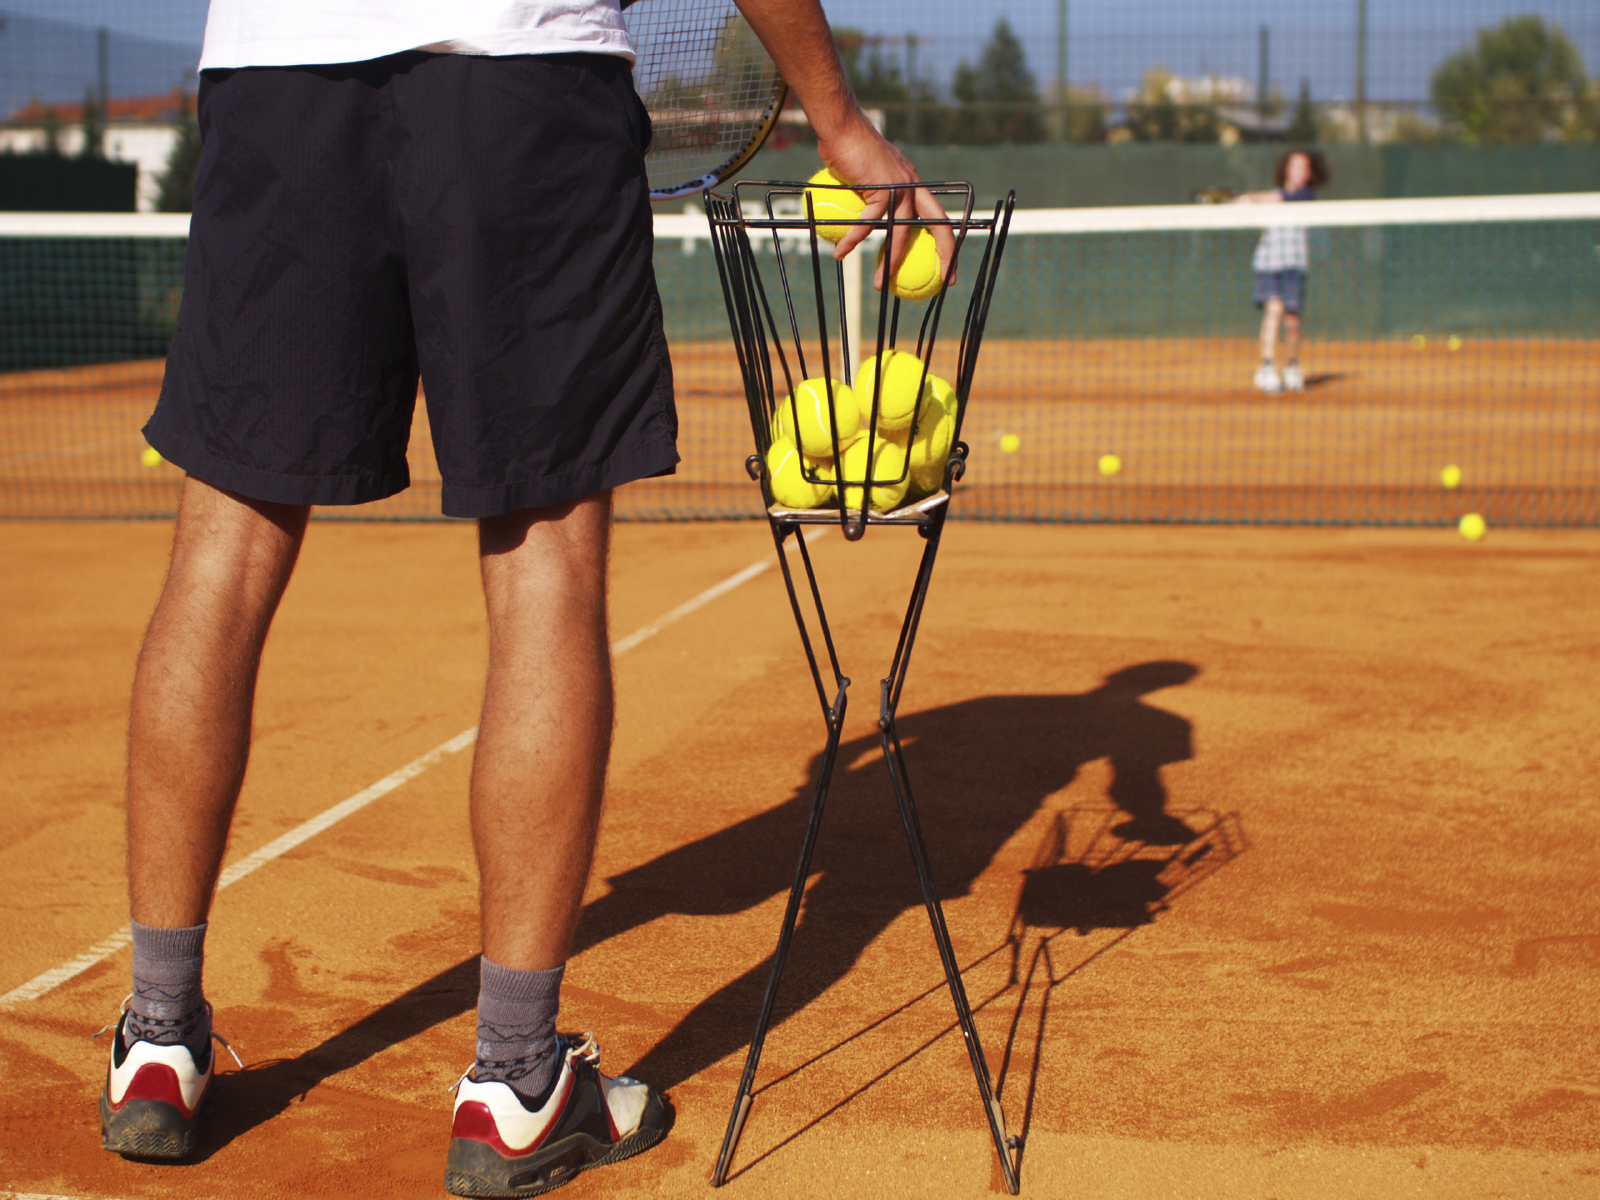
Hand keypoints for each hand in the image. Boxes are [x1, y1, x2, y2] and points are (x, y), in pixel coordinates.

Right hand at [816, 113, 956, 291]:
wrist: (840, 126)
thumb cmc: (846, 149)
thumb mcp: (866, 178)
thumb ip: (873, 199)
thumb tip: (865, 224)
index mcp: (912, 184)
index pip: (936, 215)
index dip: (946, 240)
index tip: (948, 264)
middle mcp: (912, 185)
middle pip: (938, 224)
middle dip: (947, 254)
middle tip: (946, 281)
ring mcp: (899, 186)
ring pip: (901, 232)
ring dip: (889, 262)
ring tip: (879, 283)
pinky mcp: (882, 187)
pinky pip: (867, 223)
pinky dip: (853, 239)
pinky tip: (841, 253)